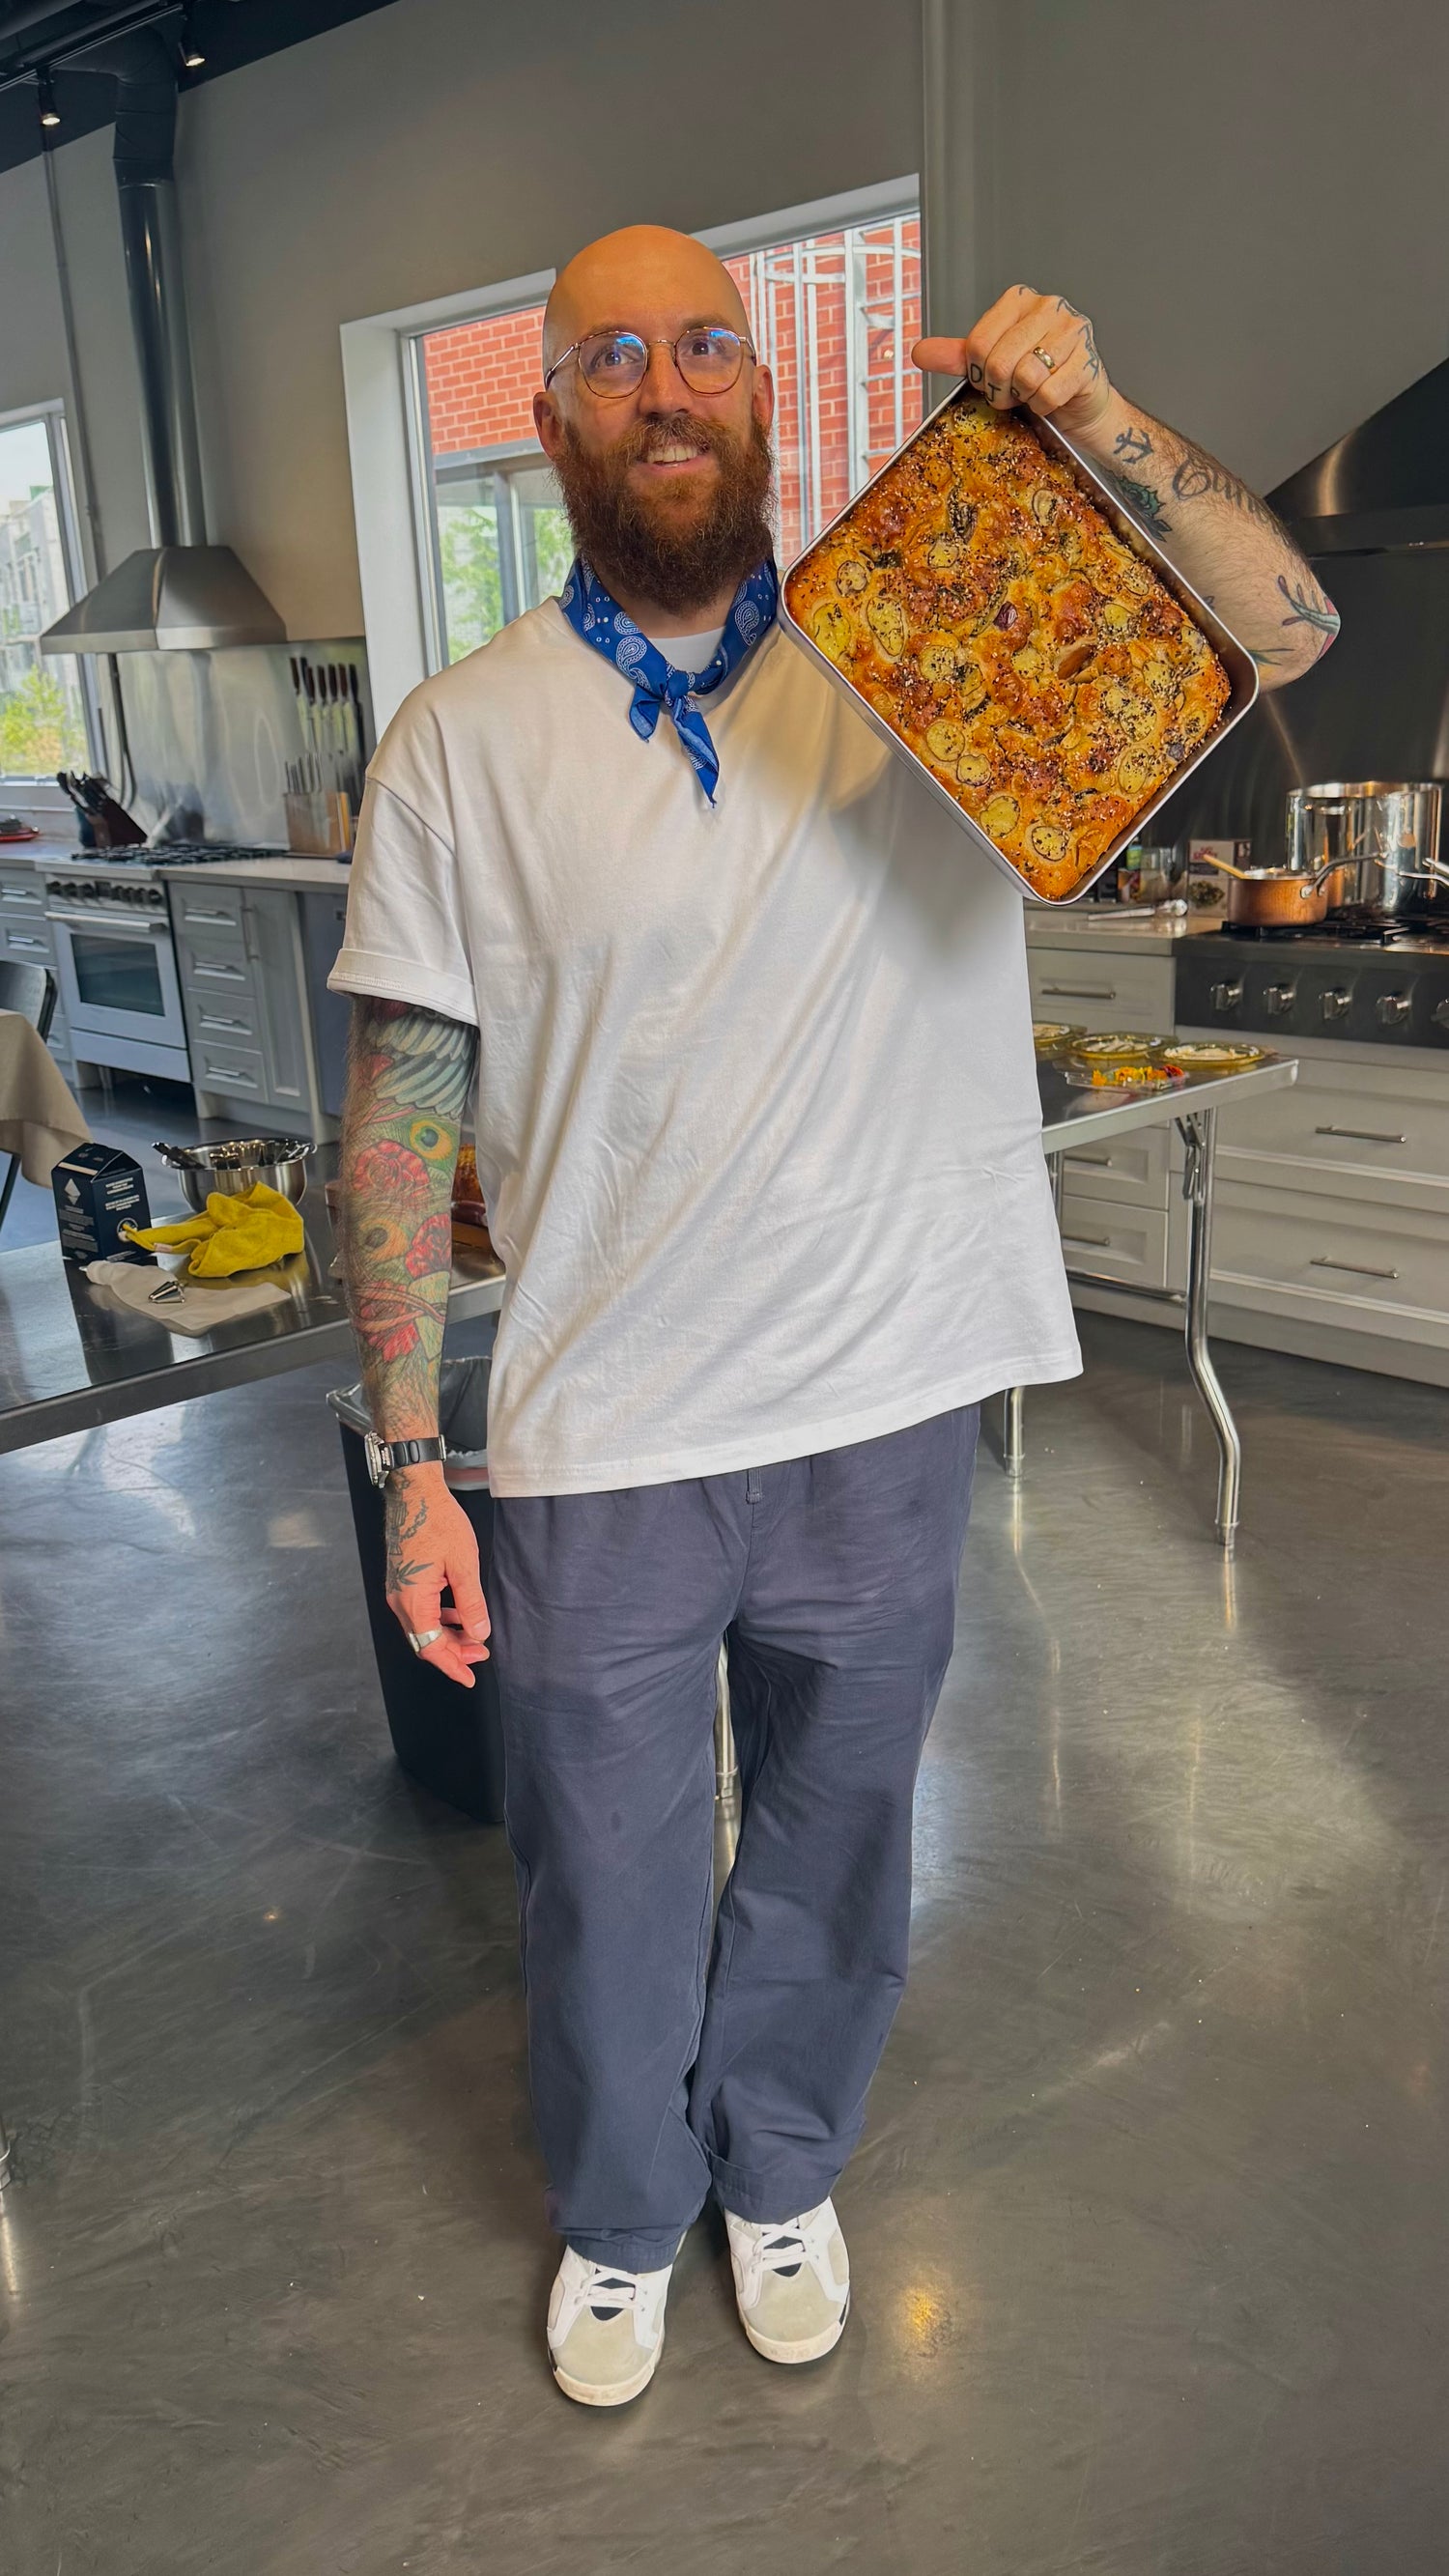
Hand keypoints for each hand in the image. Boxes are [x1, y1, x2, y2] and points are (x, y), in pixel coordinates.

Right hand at [383, 1465, 491, 1687]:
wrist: (414, 1492)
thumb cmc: (438, 1522)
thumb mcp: (463, 1564)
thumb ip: (472, 1603)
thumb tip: (479, 1635)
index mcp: (413, 1600)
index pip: (431, 1646)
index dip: (452, 1664)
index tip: (470, 1677)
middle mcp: (399, 1600)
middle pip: (425, 1641)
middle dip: (453, 1652)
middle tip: (481, 1655)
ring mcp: (397, 1589)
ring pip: (422, 1627)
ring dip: (447, 1635)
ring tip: (473, 1638)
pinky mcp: (401, 1580)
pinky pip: (419, 1610)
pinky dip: (439, 1619)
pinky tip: (457, 1614)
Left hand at [914, 284, 1113, 436]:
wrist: (1078, 405)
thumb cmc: (1036, 380)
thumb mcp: (991, 364)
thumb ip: (958, 357)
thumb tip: (920, 352)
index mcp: (1019, 300)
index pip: (977, 343)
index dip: (979, 373)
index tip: (991, 378)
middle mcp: (1048, 307)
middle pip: (999, 362)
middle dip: (1001, 389)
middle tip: (1014, 390)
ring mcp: (1072, 330)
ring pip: (1025, 377)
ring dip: (1024, 397)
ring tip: (1033, 392)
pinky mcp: (1087, 360)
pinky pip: (1048, 394)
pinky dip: (1045, 406)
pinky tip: (1052, 398)